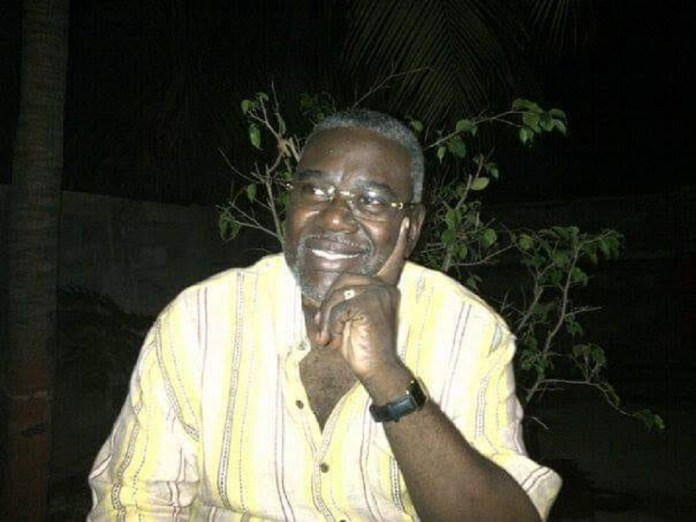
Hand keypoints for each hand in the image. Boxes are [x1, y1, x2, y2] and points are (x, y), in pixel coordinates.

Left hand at [313, 218, 410, 381]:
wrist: (376, 370)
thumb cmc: (361, 347)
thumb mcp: (349, 320)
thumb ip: (344, 302)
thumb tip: (325, 296)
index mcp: (384, 289)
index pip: (392, 262)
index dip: (399, 243)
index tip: (405, 221)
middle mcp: (385, 288)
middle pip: (343, 280)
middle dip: (328, 304)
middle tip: (325, 328)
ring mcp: (379, 294)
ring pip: (337, 294)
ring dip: (327, 318)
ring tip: (329, 336)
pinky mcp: (369, 304)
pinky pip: (338, 307)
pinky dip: (330, 325)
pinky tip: (335, 339)